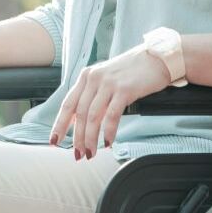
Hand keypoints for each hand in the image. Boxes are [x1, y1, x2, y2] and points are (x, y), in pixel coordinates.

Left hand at [48, 46, 171, 159]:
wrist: (157, 58)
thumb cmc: (133, 71)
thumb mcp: (106, 79)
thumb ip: (92, 96)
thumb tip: (80, 121)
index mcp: (86, 76)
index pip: (67, 104)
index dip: (59, 125)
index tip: (55, 141)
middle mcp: (94, 78)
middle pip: (79, 114)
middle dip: (77, 138)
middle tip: (78, 154)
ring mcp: (108, 83)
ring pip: (92, 117)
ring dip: (90, 138)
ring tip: (91, 152)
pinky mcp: (124, 90)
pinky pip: (111, 116)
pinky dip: (109, 132)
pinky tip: (109, 142)